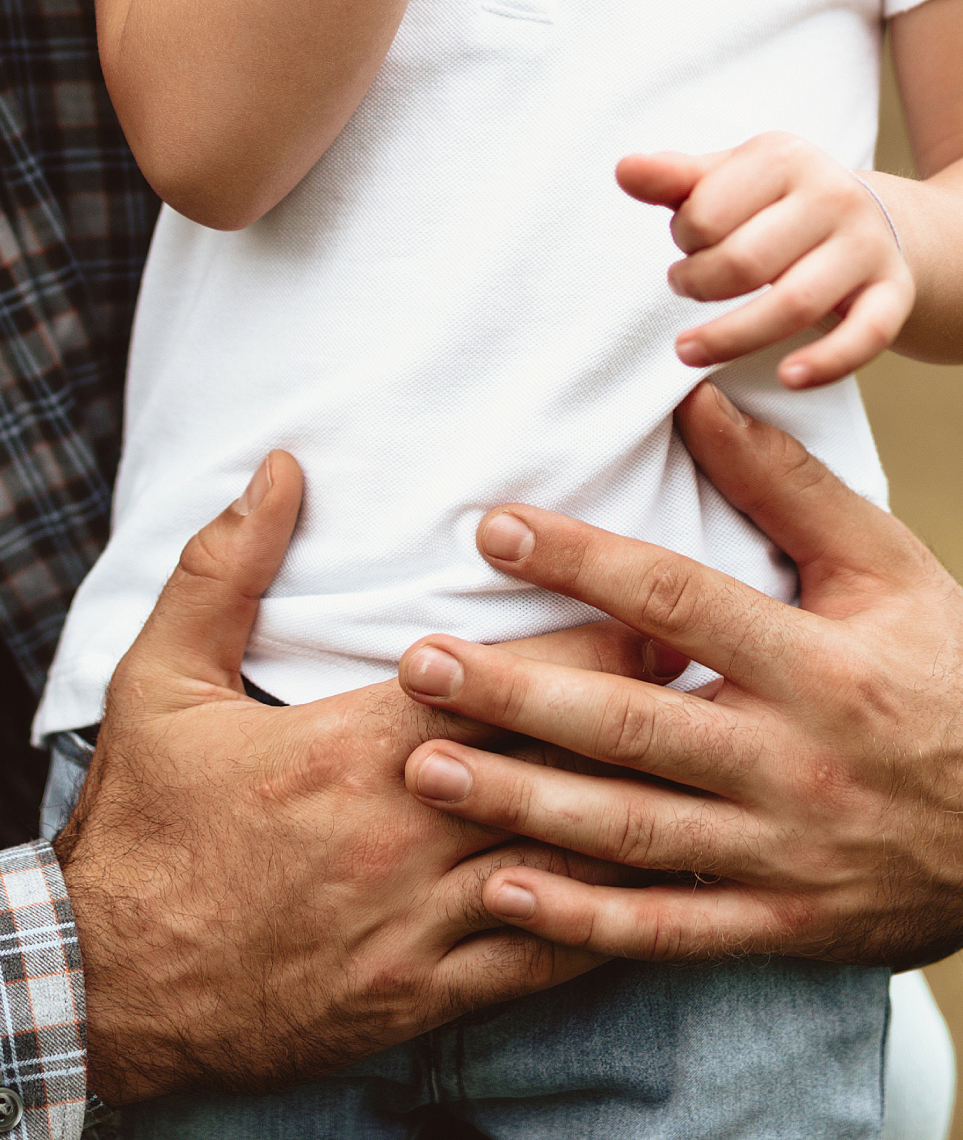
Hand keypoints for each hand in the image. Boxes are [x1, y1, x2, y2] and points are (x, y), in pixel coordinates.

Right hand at [55, 451, 683, 1101]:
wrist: (110, 984)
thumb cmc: (142, 825)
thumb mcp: (156, 677)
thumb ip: (224, 568)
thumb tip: (279, 468)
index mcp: (354, 747)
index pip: (512, 683)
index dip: (598, 646)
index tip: (657, 607)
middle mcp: (408, 836)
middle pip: (565, 771)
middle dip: (650, 723)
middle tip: (722, 682)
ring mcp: (424, 926)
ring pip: (570, 869)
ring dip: (645, 821)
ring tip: (713, 778)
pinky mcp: (426, 997)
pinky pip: (542, 961)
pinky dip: (606, 925)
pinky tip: (651, 898)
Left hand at [397, 381, 962, 966]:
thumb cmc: (951, 676)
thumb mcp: (888, 569)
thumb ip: (788, 488)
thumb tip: (698, 396)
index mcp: (817, 663)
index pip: (678, 600)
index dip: (581, 562)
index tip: (491, 529)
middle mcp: (793, 761)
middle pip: (633, 725)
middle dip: (516, 695)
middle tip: (416, 665)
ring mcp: (785, 853)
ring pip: (633, 830)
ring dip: (521, 801)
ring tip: (424, 767)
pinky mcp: (784, 924)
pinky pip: (671, 928)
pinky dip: (584, 918)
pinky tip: (501, 890)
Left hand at [618, 133, 914, 387]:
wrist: (874, 221)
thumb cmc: (775, 203)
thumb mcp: (727, 179)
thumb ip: (674, 179)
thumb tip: (624, 170)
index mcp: (784, 157)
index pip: (708, 212)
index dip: (683, 239)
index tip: (687, 245)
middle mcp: (833, 196)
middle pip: (745, 262)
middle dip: (699, 285)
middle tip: (683, 287)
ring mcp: (867, 246)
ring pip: (794, 305)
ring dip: (732, 336)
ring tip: (688, 348)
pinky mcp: (893, 293)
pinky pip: (865, 335)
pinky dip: (826, 362)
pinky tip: (787, 378)